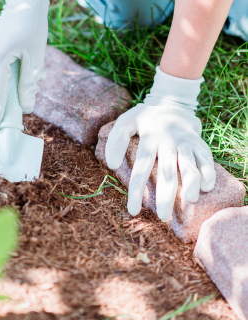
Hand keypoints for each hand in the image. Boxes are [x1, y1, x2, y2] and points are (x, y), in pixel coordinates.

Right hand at [0, 0, 53, 131]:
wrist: (25, 3)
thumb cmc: (34, 29)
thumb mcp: (35, 59)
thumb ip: (29, 84)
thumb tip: (27, 108)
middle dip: (4, 98)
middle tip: (15, 110)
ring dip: (4, 84)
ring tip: (26, 77)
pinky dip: (2, 72)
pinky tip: (17, 65)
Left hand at [105, 67, 215, 220]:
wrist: (172, 101)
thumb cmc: (145, 117)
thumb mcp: (126, 122)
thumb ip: (117, 140)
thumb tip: (111, 164)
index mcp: (150, 138)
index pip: (142, 167)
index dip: (137, 190)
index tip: (133, 211)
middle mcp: (169, 141)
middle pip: (167, 170)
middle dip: (166, 194)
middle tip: (163, 217)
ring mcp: (185, 141)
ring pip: (189, 163)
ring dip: (191, 182)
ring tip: (190, 200)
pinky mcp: (198, 142)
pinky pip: (206, 157)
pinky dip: (208, 171)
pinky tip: (206, 187)